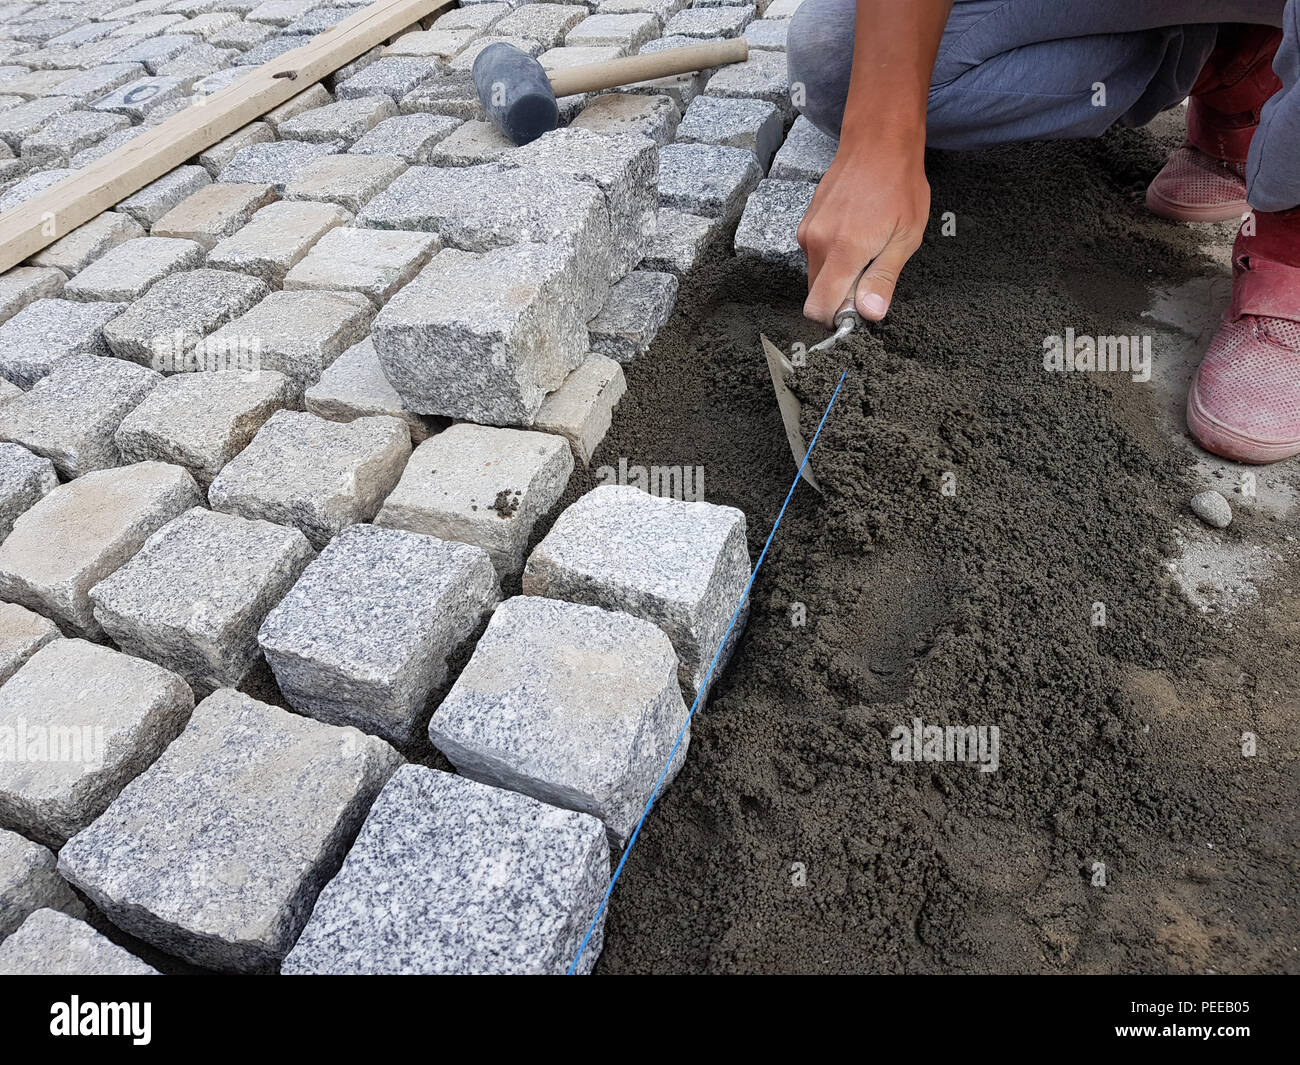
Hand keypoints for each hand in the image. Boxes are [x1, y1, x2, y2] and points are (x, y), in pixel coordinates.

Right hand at [797, 136, 930, 325]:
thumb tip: (869, 314)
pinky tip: (856, 232)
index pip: (819, 307)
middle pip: (817, 294)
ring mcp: (808, 230)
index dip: (838, 317)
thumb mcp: (905, 237)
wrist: (878, 141)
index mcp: (843, 250)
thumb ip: (883, 279)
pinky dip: (833, 255)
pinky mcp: (806, 222)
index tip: (859, 309)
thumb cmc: (898, 185)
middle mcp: (817, 242)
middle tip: (871, 272)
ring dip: (839, 273)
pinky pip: (816, 254)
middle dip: (841, 295)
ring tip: (867, 246)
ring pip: (817, 274)